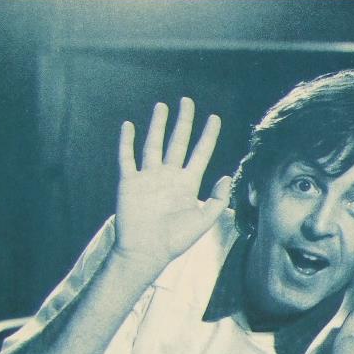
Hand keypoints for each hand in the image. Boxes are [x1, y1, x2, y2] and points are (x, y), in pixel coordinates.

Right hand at [113, 98, 230, 275]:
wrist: (146, 251)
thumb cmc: (175, 240)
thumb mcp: (203, 220)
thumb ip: (217, 199)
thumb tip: (227, 176)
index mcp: (188, 184)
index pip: (201, 153)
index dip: (208, 135)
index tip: (215, 118)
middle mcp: (169, 176)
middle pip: (178, 142)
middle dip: (183, 122)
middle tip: (187, 101)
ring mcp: (148, 177)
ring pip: (153, 144)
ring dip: (157, 125)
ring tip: (162, 106)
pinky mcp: (129, 182)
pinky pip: (127, 157)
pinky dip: (126, 141)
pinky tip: (128, 125)